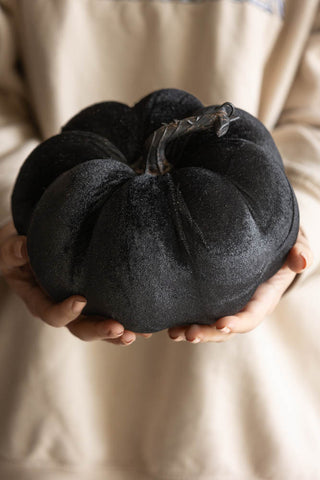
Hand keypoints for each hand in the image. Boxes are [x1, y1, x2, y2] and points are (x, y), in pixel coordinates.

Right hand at [0, 221, 151, 344]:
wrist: (33, 251)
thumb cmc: (20, 251)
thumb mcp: (11, 249)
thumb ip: (15, 250)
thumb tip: (24, 245)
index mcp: (40, 301)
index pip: (51, 313)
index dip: (65, 311)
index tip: (81, 300)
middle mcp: (62, 309)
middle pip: (80, 328)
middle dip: (100, 330)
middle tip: (120, 329)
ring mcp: (80, 309)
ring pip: (98, 327)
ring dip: (118, 333)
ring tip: (138, 334)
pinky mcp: (94, 302)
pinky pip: (109, 314)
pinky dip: (127, 320)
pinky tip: (147, 324)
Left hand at [168, 227, 312, 343]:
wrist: (268, 240)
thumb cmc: (284, 242)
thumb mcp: (296, 243)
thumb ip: (299, 251)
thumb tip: (302, 261)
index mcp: (264, 297)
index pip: (251, 315)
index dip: (238, 322)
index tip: (221, 324)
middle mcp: (243, 304)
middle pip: (225, 327)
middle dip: (208, 333)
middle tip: (189, 334)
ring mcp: (226, 302)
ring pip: (208, 323)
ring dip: (191, 330)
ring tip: (173, 332)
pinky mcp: (212, 295)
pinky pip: (197, 310)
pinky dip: (183, 316)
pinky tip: (166, 321)